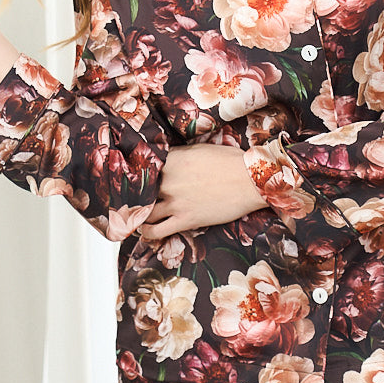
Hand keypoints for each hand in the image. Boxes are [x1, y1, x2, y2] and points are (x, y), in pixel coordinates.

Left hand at [139, 142, 268, 238]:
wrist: (251, 180)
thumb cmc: (232, 162)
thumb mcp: (202, 149)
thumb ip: (182, 155)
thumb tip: (172, 159)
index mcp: (172, 160)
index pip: (145, 168)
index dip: (140, 174)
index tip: (138, 179)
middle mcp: (168, 181)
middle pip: (141, 190)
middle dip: (137, 194)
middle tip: (132, 199)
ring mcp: (176, 202)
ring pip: (144, 212)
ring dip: (138, 215)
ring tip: (135, 217)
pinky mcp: (185, 220)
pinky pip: (157, 231)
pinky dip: (146, 233)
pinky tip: (143, 232)